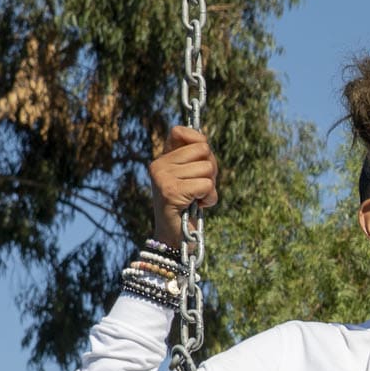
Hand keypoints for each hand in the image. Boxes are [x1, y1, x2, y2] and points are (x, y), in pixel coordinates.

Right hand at [147, 126, 221, 244]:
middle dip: (211, 169)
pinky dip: (209, 198)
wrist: (175, 238)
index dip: (199, 142)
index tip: (201, 161)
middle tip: (201, 186)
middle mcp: (158, 165)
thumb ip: (197, 158)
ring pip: (207, 168)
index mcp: (161, 159)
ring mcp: (162, 178)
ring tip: (197, 199)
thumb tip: (204, 140)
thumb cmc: (188, 206)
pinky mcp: (171, 191)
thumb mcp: (192, 177)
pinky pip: (206, 185)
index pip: (180, 131)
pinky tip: (198, 206)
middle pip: (203, 150)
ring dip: (210, 187)